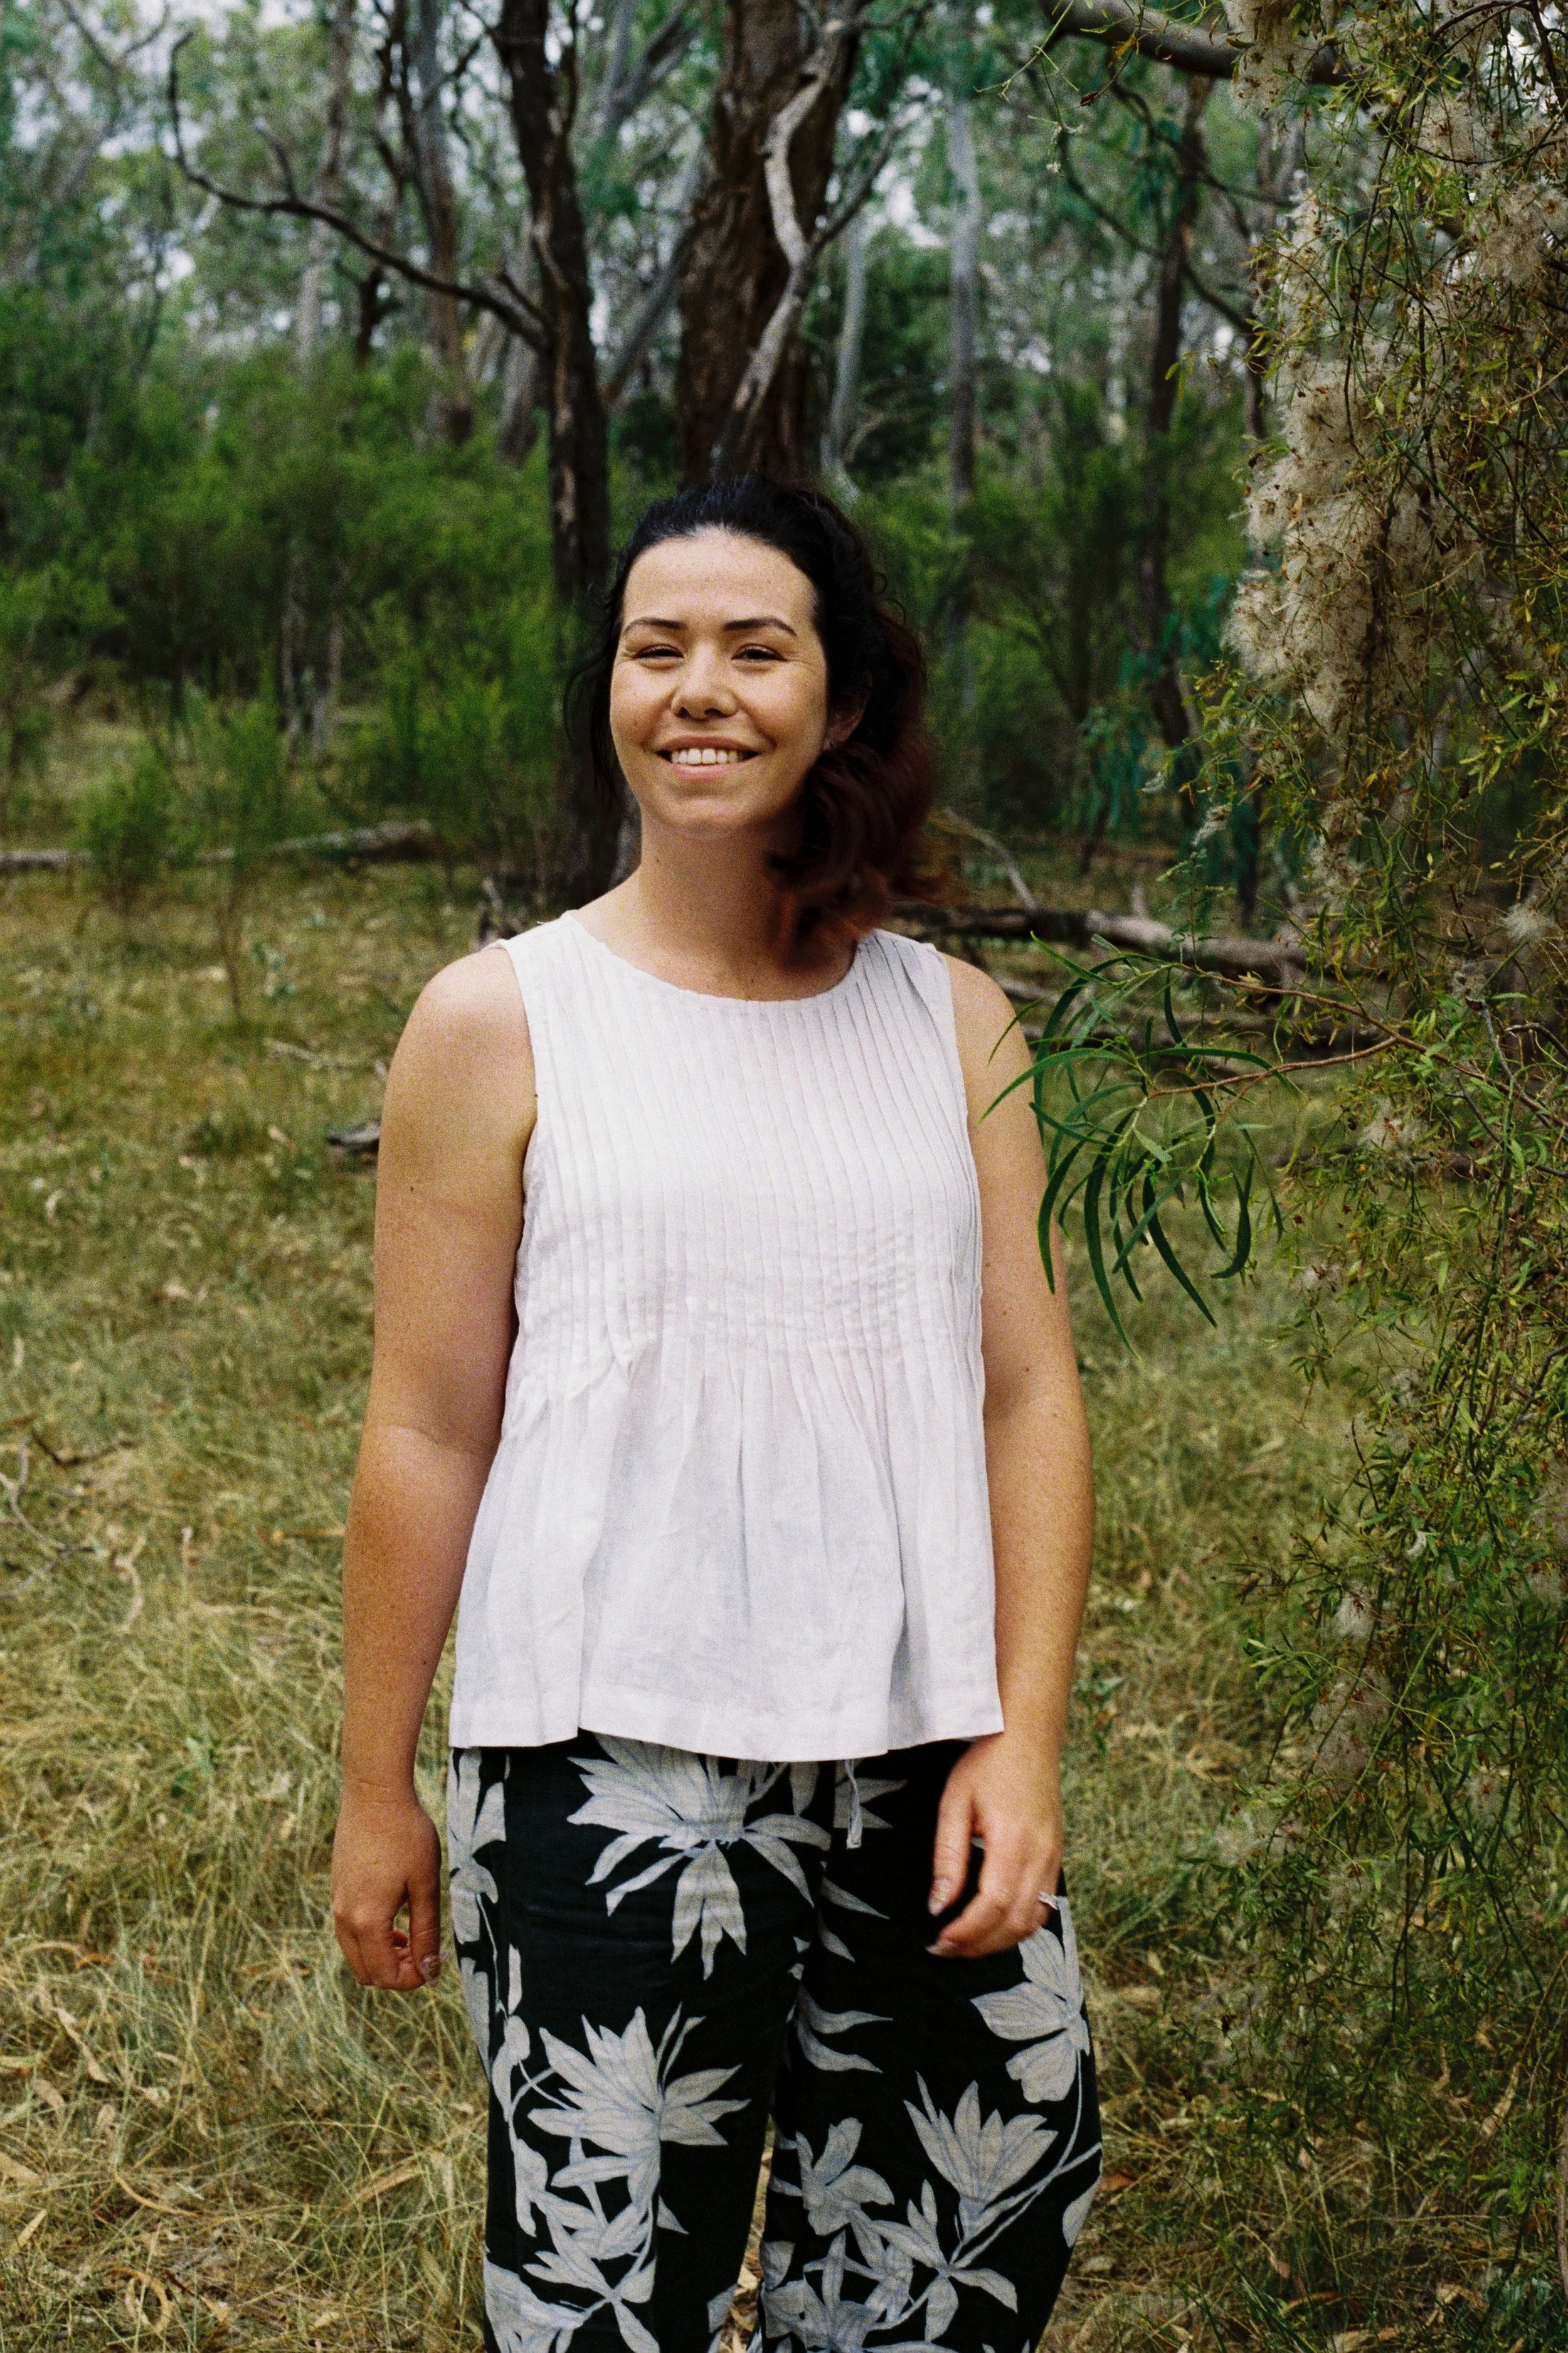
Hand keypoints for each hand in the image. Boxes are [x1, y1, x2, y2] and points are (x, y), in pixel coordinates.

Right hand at [331, 1782, 443, 1989]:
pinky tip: (395, 1914)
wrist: (374, 1792)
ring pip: (355, 1953)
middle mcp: (344, 1917)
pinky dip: (370, 1937)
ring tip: (412, 1935)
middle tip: (425, 1952)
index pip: (385, 1975)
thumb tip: (430, 1969)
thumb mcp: (425, 1884)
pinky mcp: (336, 1889)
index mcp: (366, 1920)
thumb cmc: (406, 1834)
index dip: (413, 1980)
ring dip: (383, 1955)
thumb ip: (426, 1931)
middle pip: (365, 1972)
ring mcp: (336, 1903)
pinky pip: (349, 1931)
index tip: (435, 1965)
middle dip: (396, 1972)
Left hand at [927, 1729, 1063, 1958]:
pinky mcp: (1056, 1856)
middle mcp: (1041, 1856)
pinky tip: (994, 1922)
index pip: (994, 1906)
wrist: (1027, 1735)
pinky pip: (1044, 1905)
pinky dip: (1019, 1924)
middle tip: (944, 1948)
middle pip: (1016, 1923)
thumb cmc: (988, 1763)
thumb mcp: (955, 1803)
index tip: (938, 1941)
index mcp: (1014, 1842)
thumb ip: (948, 1857)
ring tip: (966, 1942)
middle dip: (979, 1945)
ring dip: (1000, 1940)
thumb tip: (939, 1904)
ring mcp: (1054, 1858)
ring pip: (1034, 1921)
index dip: (967, 1932)